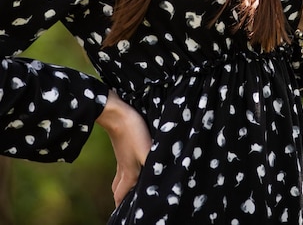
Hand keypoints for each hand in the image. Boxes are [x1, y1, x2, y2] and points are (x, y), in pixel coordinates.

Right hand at [96, 90, 151, 206]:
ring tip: (129, 190)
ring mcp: (121, 156)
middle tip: (126, 206)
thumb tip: (162, 181)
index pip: (121, 197)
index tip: (125, 216)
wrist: (115, 111)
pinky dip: (125, 170)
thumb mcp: (147, 149)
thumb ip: (153, 165)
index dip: (122, 208)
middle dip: (121, 200)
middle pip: (118, 189)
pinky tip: (132, 164)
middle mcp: (123, 168)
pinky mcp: (122, 145)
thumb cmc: (132, 131)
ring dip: (123, 185)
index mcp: (129, 173)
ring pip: (119, 177)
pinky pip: (121, 165)